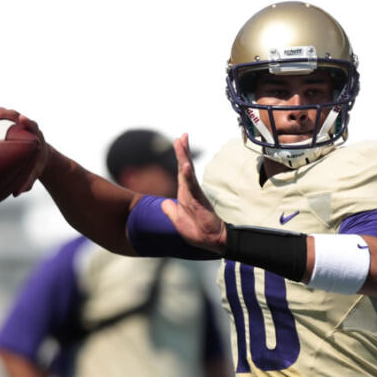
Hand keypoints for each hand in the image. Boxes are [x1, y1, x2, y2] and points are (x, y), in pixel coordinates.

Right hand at [0, 107, 51, 193]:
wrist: (38, 153)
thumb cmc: (36, 163)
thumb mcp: (34, 172)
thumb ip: (28, 182)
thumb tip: (16, 193)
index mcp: (35, 134)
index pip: (32, 125)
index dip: (27, 121)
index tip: (22, 118)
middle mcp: (24, 124)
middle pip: (13, 114)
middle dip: (0, 114)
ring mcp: (14, 121)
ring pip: (1, 112)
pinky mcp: (5, 121)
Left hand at [161, 134, 225, 253]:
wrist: (211, 240)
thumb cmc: (198, 231)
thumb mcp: (177, 220)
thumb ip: (170, 210)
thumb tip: (165, 203)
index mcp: (185, 194)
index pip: (181, 172)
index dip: (180, 157)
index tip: (179, 142)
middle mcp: (190, 191)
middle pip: (185, 167)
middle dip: (182, 151)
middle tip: (182, 135)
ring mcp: (195, 194)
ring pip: (187, 172)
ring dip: (183, 157)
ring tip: (181, 142)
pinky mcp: (198, 200)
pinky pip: (191, 186)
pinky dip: (187, 175)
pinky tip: (184, 165)